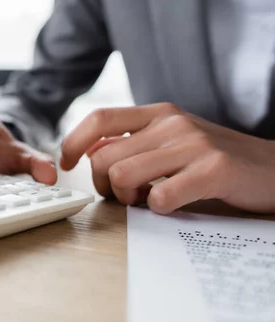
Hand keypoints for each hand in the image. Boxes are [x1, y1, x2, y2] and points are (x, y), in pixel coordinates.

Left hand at [60, 102, 274, 213]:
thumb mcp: (171, 141)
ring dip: (127, 198)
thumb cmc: (213, 159)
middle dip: (104, 186)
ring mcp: (193, 144)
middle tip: (126, 196)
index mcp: (158, 113)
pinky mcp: (213, 169)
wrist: (273, 168)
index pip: (100, 119)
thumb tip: (91, 155)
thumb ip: (134, 144)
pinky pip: (160, 197)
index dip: (73, 142)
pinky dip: (158, 208)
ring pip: (123, 176)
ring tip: (147, 200)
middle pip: (105, 159)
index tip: (67, 163)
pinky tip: (171, 205)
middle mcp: (172, 123)